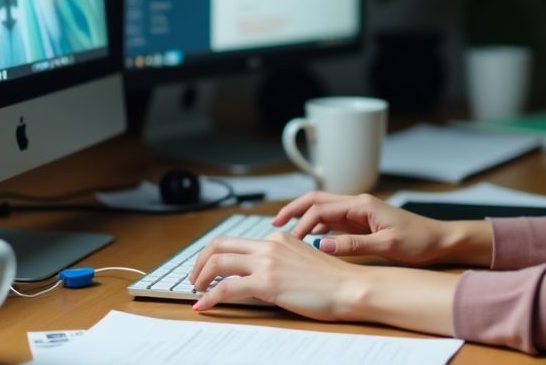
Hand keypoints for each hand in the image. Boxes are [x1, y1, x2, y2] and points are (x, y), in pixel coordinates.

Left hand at [187, 230, 458, 335]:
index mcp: (279, 238)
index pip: (236, 240)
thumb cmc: (334, 281)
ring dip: (201, 277)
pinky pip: (227, 288)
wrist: (350, 287)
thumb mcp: (304, 261)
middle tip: (196, 278)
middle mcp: (269, 245)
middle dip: (201, 262)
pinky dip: (210, 297)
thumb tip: (265, 273)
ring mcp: (267, 262)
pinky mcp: (266, 282)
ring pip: (219, 262)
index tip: (209, 268)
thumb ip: (283, 261)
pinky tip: (204, 306)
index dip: (216, 254)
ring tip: (197, 291)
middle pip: (220, 245)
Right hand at [274, 191, 492, 266]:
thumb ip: (354, 246)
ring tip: (285, 234)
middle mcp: (358, 205)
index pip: (321, 208)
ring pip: (323, 211)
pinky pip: (333, 223)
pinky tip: (309, 241)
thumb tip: (323, 246)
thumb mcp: (387, 246)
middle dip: (294, 210)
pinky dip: (317, 228)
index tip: (290, 240)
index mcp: (362, 205)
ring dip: (304, 219)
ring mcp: (359, 214)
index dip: (302, 222)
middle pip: (317, 201)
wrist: (440, 240)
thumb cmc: (419, 241)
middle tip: (274, 225)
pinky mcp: (362, 224)